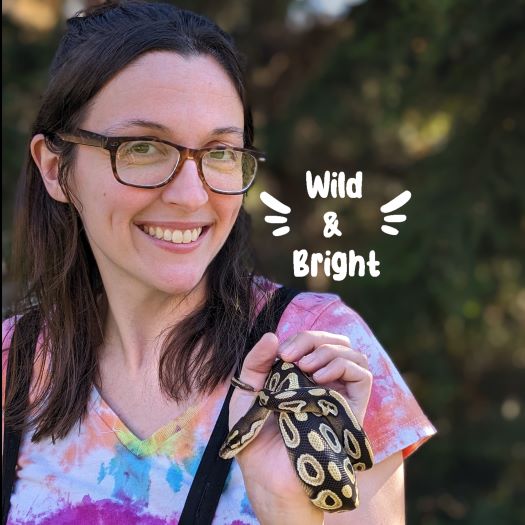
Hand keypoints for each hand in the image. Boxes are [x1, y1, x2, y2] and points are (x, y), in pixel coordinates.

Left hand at [228, 331, 372, 523]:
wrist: (267, 475)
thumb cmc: (255, 438)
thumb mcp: (248, 393)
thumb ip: (255, 363)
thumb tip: (273, 336)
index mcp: (301, 375)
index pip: (315, 342)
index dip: (302, 338)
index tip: (281, 353)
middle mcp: (324, 383)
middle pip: (336, 342)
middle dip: (314, 339)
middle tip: (291, 355)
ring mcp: (339, 396)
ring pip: (353, 355)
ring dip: (330, 351)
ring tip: (306, 367)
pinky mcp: (351, 411)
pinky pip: (363, 377)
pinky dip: (344, 366)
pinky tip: (321, 378)